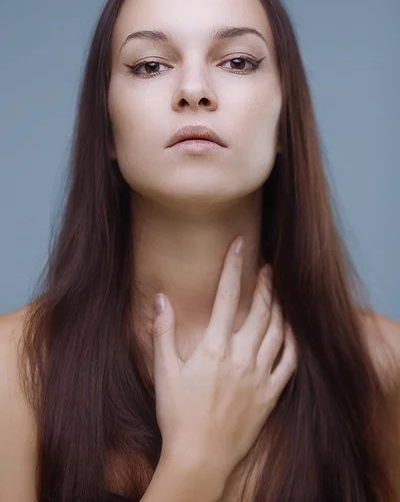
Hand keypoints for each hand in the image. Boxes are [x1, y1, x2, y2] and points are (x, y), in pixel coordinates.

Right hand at [152, 237, 296, 483]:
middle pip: (259, 309)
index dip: (234, 266)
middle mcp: (241, 356)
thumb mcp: (164, 372)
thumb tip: (160, 298)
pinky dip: (293, 342)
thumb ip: (162, 332)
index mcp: (214, 347)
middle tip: (268, 266)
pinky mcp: (270, 394)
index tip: (240, 244)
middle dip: (264, 283)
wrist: (199, 457)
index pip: (226, 295)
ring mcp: (259, 375)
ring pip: (277, 331)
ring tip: (280, 292)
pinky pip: (288, 363)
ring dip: (279, 307)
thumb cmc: (177, 414)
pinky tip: (292, 330)